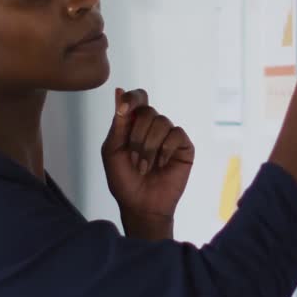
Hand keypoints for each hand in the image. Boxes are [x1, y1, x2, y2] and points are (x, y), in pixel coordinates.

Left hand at [101, 88, 194, 231]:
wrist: (141, 205)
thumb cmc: (124, 180)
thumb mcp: (113, 151)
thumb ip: (118, 124)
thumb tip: (119, 91)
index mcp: (134, 124)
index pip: (138, 98)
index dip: (132, 98)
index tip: (123, 110)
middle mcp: (153, 126)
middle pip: (148, 111)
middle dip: (137, 136)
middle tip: (133, 159)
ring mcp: (169, 136)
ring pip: (162, 122)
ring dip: (149, 147)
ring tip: (145, 167)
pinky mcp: (184, 147)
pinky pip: (176, 134)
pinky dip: (165, 149)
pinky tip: (161, 164)